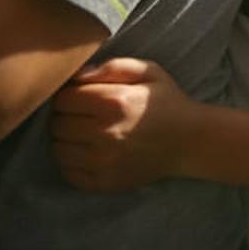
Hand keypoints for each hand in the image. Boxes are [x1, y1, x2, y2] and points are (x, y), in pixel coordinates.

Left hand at [50, 58, 194, 191]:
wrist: (191, 142)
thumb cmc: (167, 102)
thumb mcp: (149, 71)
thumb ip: (112, 67)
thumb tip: (77, 76)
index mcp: (114, 102)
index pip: (62, 99)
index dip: (70, 95)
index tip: (83, 97)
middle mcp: (105, 134)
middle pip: (57, 125)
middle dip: (66, 117)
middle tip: (85, 116)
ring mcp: (102, 162)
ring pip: (58, 150)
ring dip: (67, 140)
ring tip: (86, 134)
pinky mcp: (103, 182)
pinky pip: (68, 173)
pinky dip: (72, 162)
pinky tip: (90, 152)